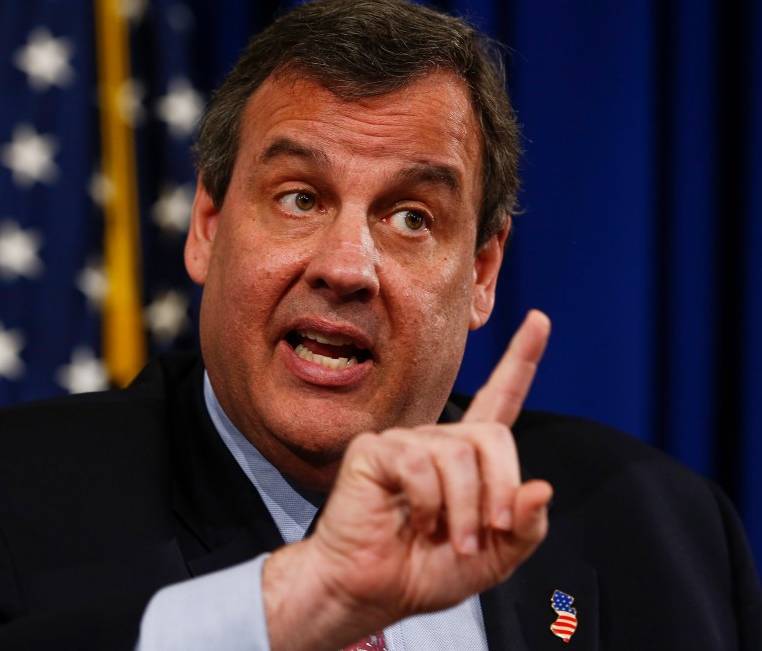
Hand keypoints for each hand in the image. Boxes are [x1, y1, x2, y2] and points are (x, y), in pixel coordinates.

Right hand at [263, 310, 553, 649]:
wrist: (370, 592)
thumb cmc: (423, 572)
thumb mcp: (493, 559)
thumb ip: (524, 528)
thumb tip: (540, 489)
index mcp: (468, 460)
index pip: (499, 399)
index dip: (521, 360)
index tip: (539, 319)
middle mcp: (437, 441)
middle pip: (492, 437)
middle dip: (500, 488)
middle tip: (488, 532)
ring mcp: (404, 442)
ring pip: (458, 454)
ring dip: (463, 509)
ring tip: (448, 539)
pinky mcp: (374, 450)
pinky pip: (419, 464)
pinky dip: (428, 502)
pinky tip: (413, 520)